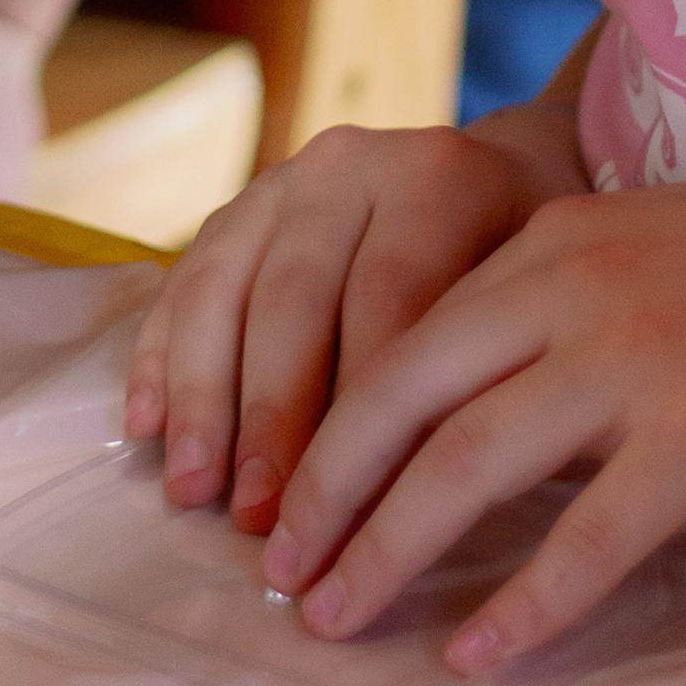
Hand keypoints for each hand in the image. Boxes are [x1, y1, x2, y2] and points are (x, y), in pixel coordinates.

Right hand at [123, 105, 582, 531]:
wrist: (501, 171)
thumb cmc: (529, 268)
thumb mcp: (539, 300)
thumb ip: (482, 372)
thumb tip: (418, 504)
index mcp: (438, 177)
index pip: (391, 301)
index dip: (363, 414)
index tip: (347, 519)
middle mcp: (353, 164)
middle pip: (298, 298)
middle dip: (271, 420)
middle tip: (258, 520)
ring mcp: (287, 179)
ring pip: (227, 287)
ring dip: (204, 398)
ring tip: (193, 491)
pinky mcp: (240, 204)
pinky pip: (186, 277)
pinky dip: (160, 353)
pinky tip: (146, 426)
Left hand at [257, 160, 685, 667]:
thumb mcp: (655, 247)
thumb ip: (565, 306)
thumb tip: (480, 404)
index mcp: (557, 236)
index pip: (407, 334)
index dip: (336, 419)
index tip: (294, 490)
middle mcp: (575, 287)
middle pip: (405, 398)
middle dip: (327, 489)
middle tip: (281, 571)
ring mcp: (635, 360)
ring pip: (466, 466)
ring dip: (387, 550)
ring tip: (336, 617)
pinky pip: (586, 539)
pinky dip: (521, 605)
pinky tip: (477, 654)